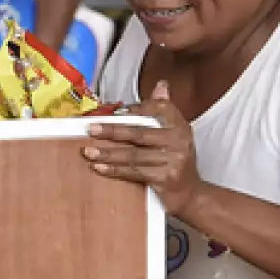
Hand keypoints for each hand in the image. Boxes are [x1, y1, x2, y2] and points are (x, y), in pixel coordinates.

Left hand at [83, 80, 205, 215]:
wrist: (191, 193)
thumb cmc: (176, 161)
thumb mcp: (175, 134)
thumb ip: (163, 111)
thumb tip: (161, 85)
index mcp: (179, 125)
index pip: (158, 109)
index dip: (135, 109)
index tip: (114, 112)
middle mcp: (178, 140)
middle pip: (139, 133)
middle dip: (112, 131)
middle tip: (91, 129)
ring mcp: (173, 160)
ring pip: (133, 155)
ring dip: (108, 153)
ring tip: (88, 152)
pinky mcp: (165, 178)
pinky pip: (134, 172)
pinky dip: (115, 170)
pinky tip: (99, 167)